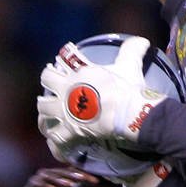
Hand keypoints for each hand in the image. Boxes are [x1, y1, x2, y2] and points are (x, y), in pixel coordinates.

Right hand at [17, 166, 112, 186]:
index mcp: (62, 177)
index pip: (75, 173)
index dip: (85, 175)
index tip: (96, 181)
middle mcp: (51, 175)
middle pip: (63, 172)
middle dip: (73, 176)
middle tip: (83, 179)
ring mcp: (39, 180)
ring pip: (50, 176)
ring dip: (60, 180)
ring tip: (69, 186)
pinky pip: (37, 184)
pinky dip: (45, 186)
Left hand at [38, 35, 166, 146]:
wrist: (126, 111)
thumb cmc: (125, 87)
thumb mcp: (128, 64)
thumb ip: (131, 50)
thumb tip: (142, 40)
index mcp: (72, 78)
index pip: (48, 75)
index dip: (48, 74)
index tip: (51, 73)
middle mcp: (64, 97)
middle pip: (42, 101)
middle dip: (44, 101)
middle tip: (48, 101)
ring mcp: (66, 116)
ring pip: (44, 121)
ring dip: (45, 122)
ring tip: (49, 123)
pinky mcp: (71, 132)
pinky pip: (57, 142)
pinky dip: (56, 146)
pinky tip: (57, 146)